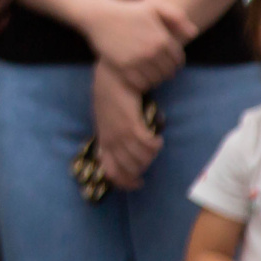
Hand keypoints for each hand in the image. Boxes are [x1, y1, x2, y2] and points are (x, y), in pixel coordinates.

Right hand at [85, 0, 192, 88]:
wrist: (98, 15)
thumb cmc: (128, 11)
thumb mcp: (154, 7)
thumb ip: (177, 17)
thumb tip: (193, 34)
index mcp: (162, 39)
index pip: (178, 60)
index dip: (174, 61)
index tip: (164, 58)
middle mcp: (151, 52)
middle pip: (168, 72)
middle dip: (164, 70)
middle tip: (154, 65)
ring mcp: (136, 61)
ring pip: (155, 80)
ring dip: (154, 78)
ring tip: (146, 70)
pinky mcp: (122, 68)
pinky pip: (140, 84)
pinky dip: (141, 83)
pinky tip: (136, 74)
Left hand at [92, 64, 161, 190]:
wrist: (112, 77)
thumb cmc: (109, 96)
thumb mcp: (105, 120)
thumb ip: (111, 135)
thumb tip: (119, 151)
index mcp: (103, 140)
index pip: (111, 172)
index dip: (125, 183)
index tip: (138, 183)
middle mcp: (111, 140)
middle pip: (130, 169)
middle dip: (142, 169)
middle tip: (148, 158)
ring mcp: (120, 133)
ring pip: (141, 158)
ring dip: (150, 156)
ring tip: (153, 146)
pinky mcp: (131, 124)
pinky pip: (148, 144)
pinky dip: (155, 145)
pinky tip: (156, 138)